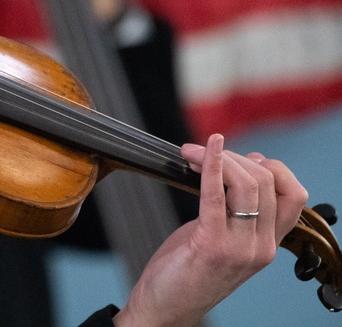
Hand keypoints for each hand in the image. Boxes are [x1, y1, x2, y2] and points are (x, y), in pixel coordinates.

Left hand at [114, 133, 307, 326]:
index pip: (293, 194)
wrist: (165, 308)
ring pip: (247, 183)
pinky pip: (215, 194)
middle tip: (201, 151)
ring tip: (190, 153)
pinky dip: (210, 165)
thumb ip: (235, 207)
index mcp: (269, 243)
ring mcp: (241, 247)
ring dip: (218, 158)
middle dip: (235, 156)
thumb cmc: (188, 270)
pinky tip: (199, 152)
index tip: (237, 157)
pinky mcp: (211, 244)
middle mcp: (262, 246)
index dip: (269, 166)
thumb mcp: (223, 237)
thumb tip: (241, 163)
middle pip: (267, 181)